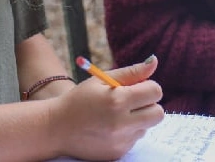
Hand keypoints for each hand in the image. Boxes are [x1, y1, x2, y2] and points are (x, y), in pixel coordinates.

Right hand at [49, 56, 163, 160]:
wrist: (56, 128)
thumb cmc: (79, 99)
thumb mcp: (102, 80)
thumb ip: (131, 72)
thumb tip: (154, 62)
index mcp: (118, 100)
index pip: (155, 92)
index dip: (148, 87)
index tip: (138, 87)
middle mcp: (122, 123)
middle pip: (158, 113)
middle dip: (149, 104)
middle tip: (133, 101)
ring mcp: (121, 141)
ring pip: (147, 126)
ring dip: (138, 118)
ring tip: (116, 114)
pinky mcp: (118, 153)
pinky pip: (135, 139)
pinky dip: (128, 132)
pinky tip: (110, 127)